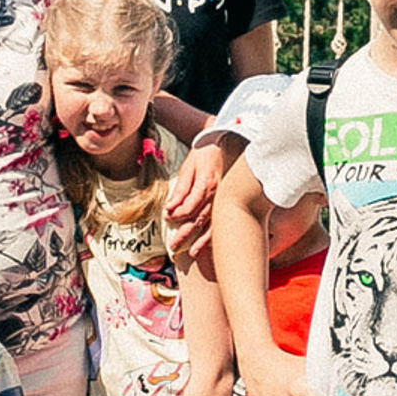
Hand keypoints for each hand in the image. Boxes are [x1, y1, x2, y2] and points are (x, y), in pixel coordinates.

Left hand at [161, 137, 239, 263]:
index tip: (167, 218)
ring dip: (202, 240)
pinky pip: (222, 220)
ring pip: (213, 224)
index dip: (178, 213)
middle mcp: (218, 194)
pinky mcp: (229, 201)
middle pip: (200, 218)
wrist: (228, 142)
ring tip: (192, 253)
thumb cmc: (206, 153)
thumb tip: (170, 207)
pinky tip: (208, 244)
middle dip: (186, 234)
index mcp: (207, 183)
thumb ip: (181, 188)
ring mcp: (225, 199)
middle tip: (174, 247)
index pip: (191, 204)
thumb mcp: (189, 166)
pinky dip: (214, 234)